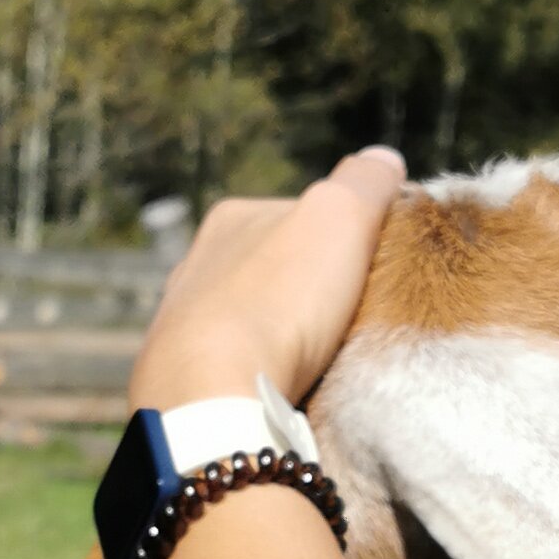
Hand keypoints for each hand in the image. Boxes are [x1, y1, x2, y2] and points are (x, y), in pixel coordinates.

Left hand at [130, 148, 407, 412]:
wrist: (213, 398)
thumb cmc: (281, 301)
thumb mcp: (340, 218)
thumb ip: (364, 182)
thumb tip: (383, 159)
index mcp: (231, 218)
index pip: (302, 215)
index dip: (345, 238)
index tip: (373, 270)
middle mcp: (195, 265)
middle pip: (272, 269)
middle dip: (307, 291)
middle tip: (349, 322)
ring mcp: (177, 326)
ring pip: (245, 320)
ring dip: (278, 336)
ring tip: (317, 364)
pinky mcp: (176, 382)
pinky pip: (226, 369)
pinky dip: (253, 374)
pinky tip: (277, 391)